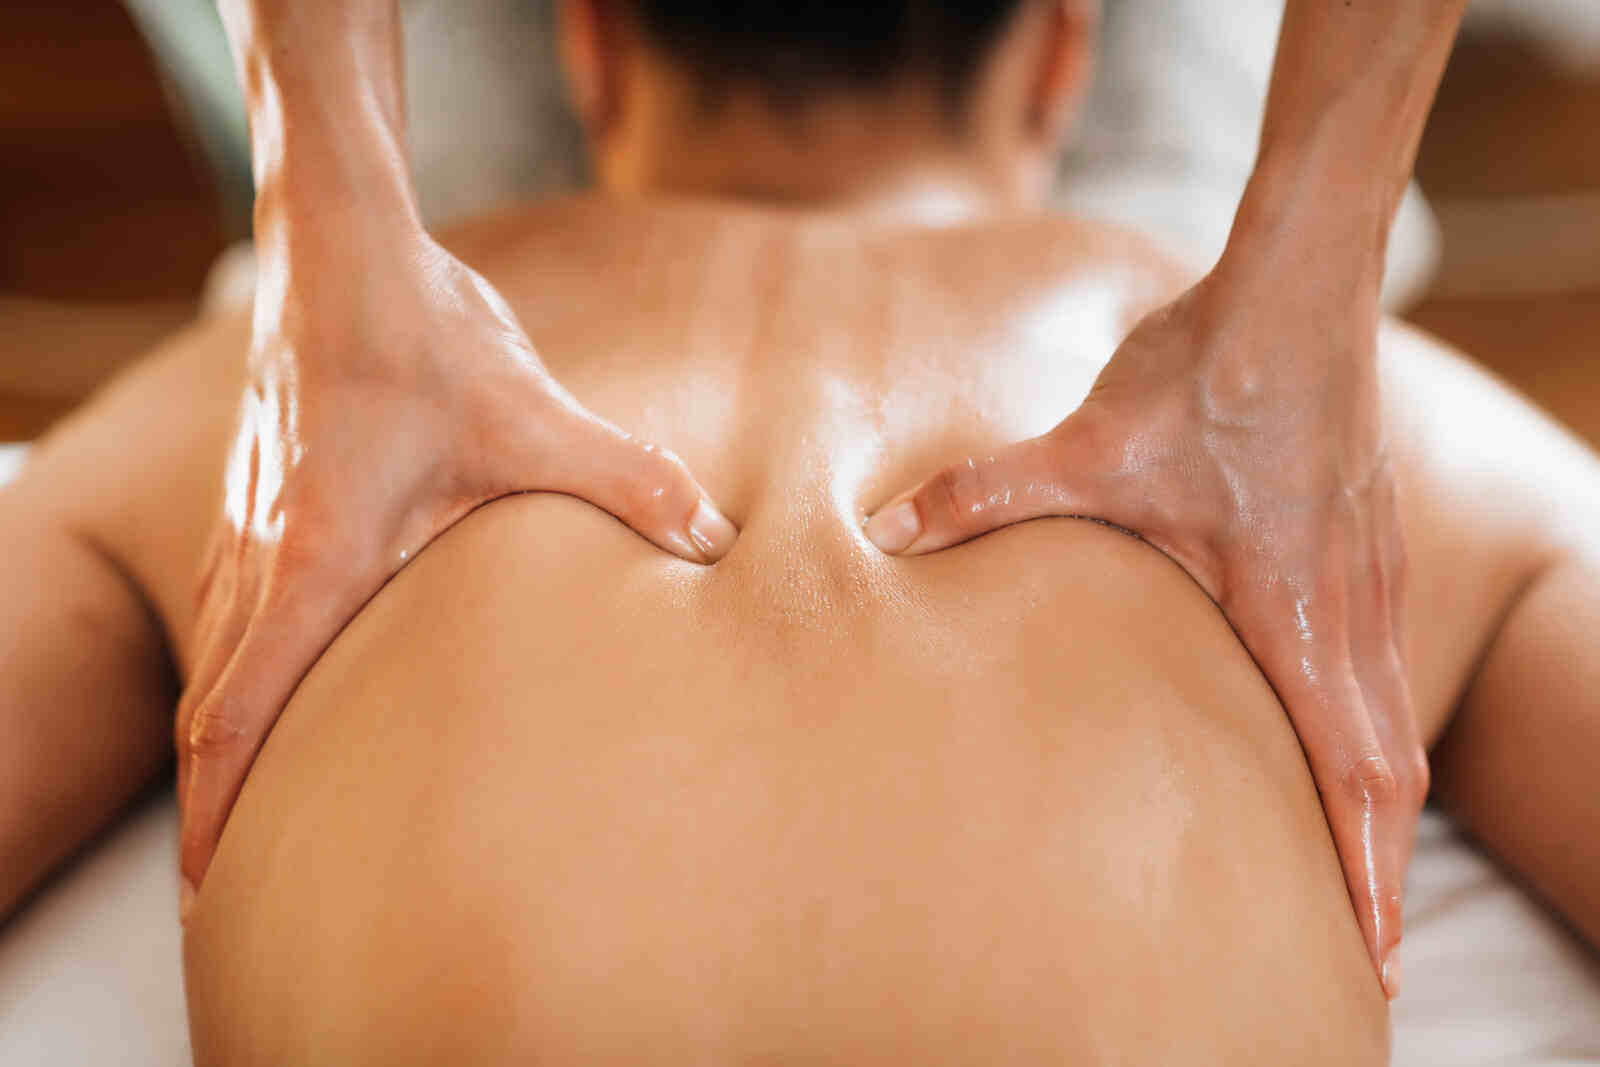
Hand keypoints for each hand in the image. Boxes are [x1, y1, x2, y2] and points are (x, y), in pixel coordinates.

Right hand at [176, 227, 736, 913]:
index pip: (240, 709)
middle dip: (212, 799)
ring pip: (218, 658)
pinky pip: (236, 609)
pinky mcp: (263, 500)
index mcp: (315, 559)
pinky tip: (281, 680)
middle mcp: (264, 556)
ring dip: (224, 737)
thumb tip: (716, 540)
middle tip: (218, 883)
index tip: (205, 884)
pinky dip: (240, 670)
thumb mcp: (534, 417)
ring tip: (243, 806)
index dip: (218, 804)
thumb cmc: (426, 338)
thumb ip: (628, 483)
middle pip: (211, 706)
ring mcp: (251, 527)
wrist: (345, 253)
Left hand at [864, 268, 1425, 996]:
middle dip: (1380, 864)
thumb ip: (986, 496)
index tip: (1371, 956)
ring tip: (1355, 867)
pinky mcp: (1362, 539)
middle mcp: (1348, 606)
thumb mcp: (1088, 447)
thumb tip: (884, 529)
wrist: (1293, 284)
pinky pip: (1378, 662)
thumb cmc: (1207, 372)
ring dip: (1377, 800)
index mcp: (1295, 609)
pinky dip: (1369, 727)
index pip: (1349, 771)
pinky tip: (1330, 731)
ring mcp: (1368, 573)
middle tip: (1368, 953)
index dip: (1364, 871)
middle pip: (1388, 767)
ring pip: (1390, 715)